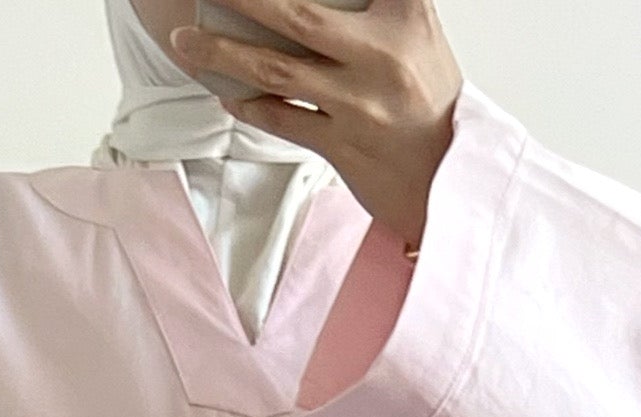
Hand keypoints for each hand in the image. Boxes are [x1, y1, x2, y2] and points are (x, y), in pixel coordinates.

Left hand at [169, 0, 461, 251]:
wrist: (452, 175)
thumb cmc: (429, 98)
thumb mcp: (418, 28)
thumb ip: (380, 1)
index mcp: (402, 16)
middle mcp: (380, 57)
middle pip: (296, 15)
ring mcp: (359, 105)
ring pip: (278, 71)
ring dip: (225, 55)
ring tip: (188, 44)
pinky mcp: (344, 147)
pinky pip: (284, 121)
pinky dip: (251, 106)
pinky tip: (226, 94)